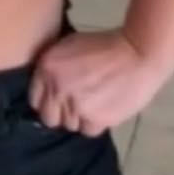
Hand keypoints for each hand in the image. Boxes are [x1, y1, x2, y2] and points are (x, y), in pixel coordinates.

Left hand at [28, 27, 172, 136]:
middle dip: (60, 113)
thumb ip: (56, 66)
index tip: (59, 100)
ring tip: (96, 103)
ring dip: (80, 118)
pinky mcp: (95, 119)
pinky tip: (105, 109)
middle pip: (49, 118)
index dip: (47, 100)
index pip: (34, 99)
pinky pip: (88, 130)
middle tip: (76, 105)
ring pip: (69, 125)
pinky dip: (95, 123)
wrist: (139, 51)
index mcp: (47, 67)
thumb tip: (47, 86)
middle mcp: (56, 88)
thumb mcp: (72, 45)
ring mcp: (75, 106)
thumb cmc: (107, 44)